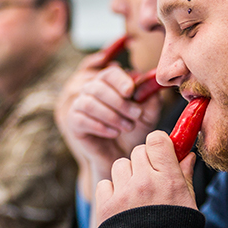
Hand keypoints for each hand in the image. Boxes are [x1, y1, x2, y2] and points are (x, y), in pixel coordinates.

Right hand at [61, 65, 160, 180]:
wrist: (122, 153)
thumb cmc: (135, 130)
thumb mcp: (148, 115)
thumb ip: (152, 99)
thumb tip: (152, 83)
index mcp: (109, 83)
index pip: (109, 73)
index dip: (119, 80)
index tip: (130, 91)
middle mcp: (91, 90)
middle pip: (98, 87)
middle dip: (120, 102)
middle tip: (137, 114)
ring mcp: (80, 105)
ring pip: (89, 104)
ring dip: (112, 115)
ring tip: (128, 127)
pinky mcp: (74, 123)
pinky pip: (82, 120)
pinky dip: (100, 126)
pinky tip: (115, 133)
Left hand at [95, 131, 196, 224]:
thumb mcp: (188, 202)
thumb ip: (185, 175)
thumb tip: (186, 153)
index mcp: (168, 178)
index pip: (157, 139)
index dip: (158, 145)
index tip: (161, 154)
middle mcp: (144, 181)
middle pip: (138, 152)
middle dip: (144, 162)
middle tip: (150, 180)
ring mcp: (123, 194)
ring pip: (120, 165)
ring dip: (127, 176)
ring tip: (135, 197)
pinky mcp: (105, 206)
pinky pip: (104, 184)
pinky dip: (111, 192)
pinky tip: (122, 206)